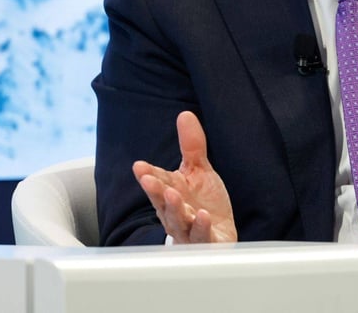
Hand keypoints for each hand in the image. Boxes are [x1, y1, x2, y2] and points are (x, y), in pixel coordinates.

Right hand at [132, 111, 237, 243]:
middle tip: (149, 180)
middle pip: (162, 202)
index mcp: (171, 193)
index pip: (158, 182)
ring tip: (173, 194)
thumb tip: (185, 114)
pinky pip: (201, 237)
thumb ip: (191, 146)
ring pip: (178, 220)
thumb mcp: (198, 171)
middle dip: (155, 191)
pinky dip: (201, 227)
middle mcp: (176, 213)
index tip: (139, 166)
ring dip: (175, 208)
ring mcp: (189, 230)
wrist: (218, 237)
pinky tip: (203, 217)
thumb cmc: (203, 204)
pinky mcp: (205, 243)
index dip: (149, 175)